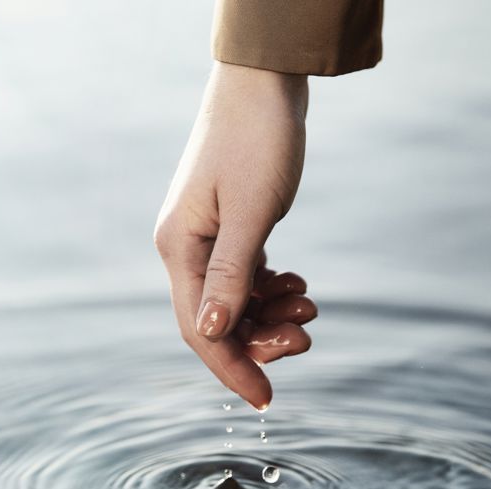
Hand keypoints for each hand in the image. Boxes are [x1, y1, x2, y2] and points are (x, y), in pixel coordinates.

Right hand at [154, 61, 315, 409]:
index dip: (232, 367)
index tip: (267, 399)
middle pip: (219, 318)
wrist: (264, 88)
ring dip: (272, 313)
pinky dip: (271, 289)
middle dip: (262, 337)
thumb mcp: (251, 212)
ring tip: (309, 305)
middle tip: (309, 333)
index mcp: (180, 247)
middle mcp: (186, 247)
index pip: (200, 326)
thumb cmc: (257, 141)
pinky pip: (246, 276)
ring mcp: (207, 237)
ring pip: (235, 300)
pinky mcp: (229, 228)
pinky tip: (295, 285)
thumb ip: (231, 274)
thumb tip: (211, 331)